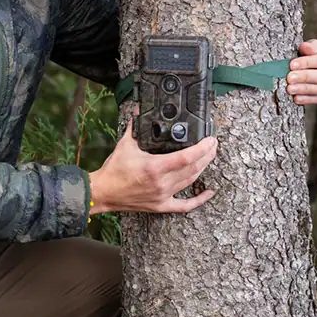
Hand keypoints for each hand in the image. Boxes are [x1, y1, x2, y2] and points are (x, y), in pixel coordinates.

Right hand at [88, 119, 216, 214]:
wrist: (103, 192)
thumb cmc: (113, 170)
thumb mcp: (125, 145)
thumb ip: (135, 127)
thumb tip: (138, 110)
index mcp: (154, 167)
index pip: (186, 157)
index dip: (202, 149)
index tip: (210, 140)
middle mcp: (161, 183)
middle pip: (193, 169)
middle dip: (207, 155)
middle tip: (214, 144)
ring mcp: (163, 195)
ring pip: (191, 181)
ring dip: (203, 168)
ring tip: (210, 157)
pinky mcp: (161, 205)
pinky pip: (184, 205)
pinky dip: (199, 199)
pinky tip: (209, 192)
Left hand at [287, 39, 316, 104]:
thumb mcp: (316, 46)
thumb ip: (312, 46)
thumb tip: (307, 48)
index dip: (308, 63)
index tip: (292, 65)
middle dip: (305, 77)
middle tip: (289, 78)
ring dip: (304, 90)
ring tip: (290, 89)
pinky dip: (308, 99)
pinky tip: (296, 98)